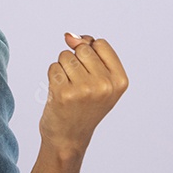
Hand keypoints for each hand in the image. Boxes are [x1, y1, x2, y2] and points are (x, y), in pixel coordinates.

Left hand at [38, 33, 128, 155]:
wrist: (69, 137)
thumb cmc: (83, 104)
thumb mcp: (98, 79)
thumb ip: (89, 51)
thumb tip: (69, 35)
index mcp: (120, 80)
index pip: (100, 43)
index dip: (89, 52)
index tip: (89, 72)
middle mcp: (105, 85)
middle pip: (82, 48)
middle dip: (75, 60)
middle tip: (78, 83)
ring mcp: (85, 89)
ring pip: (65, 56)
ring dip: (63, 69)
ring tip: (69, 88)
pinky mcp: (64, 93)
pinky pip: (53, 67)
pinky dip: (53, 77)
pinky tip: (59, 94)